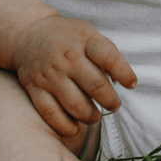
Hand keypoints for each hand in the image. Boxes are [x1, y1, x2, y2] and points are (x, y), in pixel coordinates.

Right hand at [11, 13, 136, 137]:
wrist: (28, 32)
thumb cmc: (67, 37)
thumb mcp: (89, 34)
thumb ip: (107, 54)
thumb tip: (124, 82)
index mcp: (84, 39)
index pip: (110, 57)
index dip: (125, 73)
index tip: (131, 84)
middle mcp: (66, 57)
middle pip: (96, 85)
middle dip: (110, 101)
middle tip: (114, 105)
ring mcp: (49, 73)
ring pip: (75, 104)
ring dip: (91, 116)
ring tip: (96, 116)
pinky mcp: (34, 87)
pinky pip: (51, 113)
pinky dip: (65, 126)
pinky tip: (75, 128)